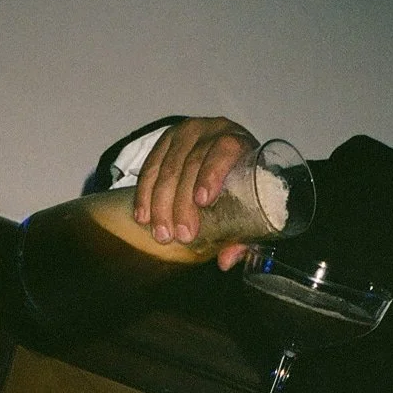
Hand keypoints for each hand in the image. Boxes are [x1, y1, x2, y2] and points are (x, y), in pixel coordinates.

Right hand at [132, 117, 259, 267]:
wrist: (227, 157)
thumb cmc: (240, 186)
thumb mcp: (249, 208)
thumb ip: (242, 236)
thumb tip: (225, 260)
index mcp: (238, 141)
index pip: (223, 150)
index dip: (211, 174)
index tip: (202, 202)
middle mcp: (211, 131)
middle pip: (190, 164)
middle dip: (181, 202)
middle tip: (179, 234)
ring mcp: (185, 134)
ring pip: (167, 167)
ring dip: (160, 203)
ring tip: (161, 232)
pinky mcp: (165, 142)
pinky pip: (149, 166)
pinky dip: (144, 193)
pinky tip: (143, 215)